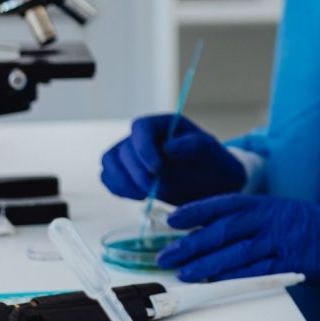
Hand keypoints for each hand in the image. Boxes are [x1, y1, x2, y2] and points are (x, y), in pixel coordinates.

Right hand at [99, 114, 245, 204]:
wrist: (210, 183)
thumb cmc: (211, 162)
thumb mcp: (210, 151)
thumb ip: (193, 145)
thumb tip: (168, 148)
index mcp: (163, 124)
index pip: (141, 127)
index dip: (143, 148)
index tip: (156, 169)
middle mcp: (143, 136)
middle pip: (123, 149)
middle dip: (137, 173)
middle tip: (156, 189)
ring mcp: (132, 154)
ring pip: (110, 162)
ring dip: (124, 181)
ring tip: (145, 195)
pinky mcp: (126, 172)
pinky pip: (108, 177)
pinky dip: (118, 188)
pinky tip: (138, 196)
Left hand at [157, 194, 319, 286]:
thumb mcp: (285, 215)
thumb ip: (255, 222)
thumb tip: (217, 234)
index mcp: (268, 204)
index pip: (224, 203)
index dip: (195, 211)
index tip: (172, 220)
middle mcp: (272, 218)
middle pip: (223, 229)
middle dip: (191, 243)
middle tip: (167, 254)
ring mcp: (283, 239)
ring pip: (235, 251)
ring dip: (205, 263)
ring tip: (184, 271)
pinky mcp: (293, 261)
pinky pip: (257, 270)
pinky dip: (233, 276)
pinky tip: (215, 281)